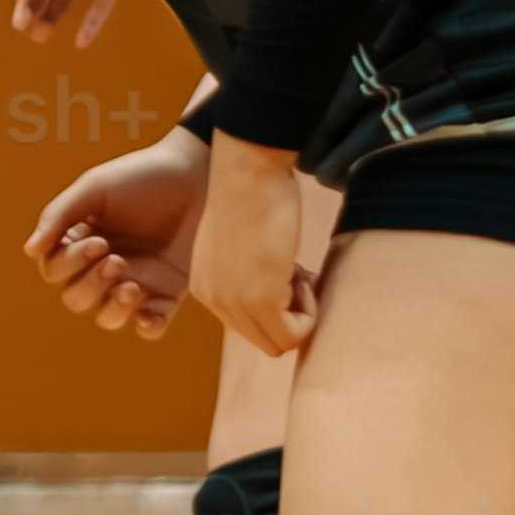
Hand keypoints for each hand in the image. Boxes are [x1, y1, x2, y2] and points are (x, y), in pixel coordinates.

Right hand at [27, 133, 205, 337]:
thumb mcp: (95, 188)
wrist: (200, 177)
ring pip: (107, 317)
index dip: (70, 264)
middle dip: (91, 285)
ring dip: (113, 309)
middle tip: (118, 260)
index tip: (100, 241)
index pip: (54, 270)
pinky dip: (146, 326)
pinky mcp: (168, 292)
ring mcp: (136, 281)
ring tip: (133, 287)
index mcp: (79, 240)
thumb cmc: (143, 176)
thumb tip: (30, 251)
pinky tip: (148, 312)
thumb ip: (58, 215)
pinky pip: (150, 326)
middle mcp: (102, 265)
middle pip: (75, 298)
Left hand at [207, 145, 342, 355]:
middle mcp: (212, 299)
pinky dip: (309, 312)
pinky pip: (293, 335)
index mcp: (206, 286)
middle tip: (298, 273)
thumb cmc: (252, 196)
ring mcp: (232, 301)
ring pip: (279, 343)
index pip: (249, 326)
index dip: (279, 306)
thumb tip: (277, 294)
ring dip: (301, 313)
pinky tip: (301, 272)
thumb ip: (247, 274)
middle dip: (291, 315)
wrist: (247, 171)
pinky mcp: (258, 298)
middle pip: (264, 339)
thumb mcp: (240, 246)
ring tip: (298, 270)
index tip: (286, 272)